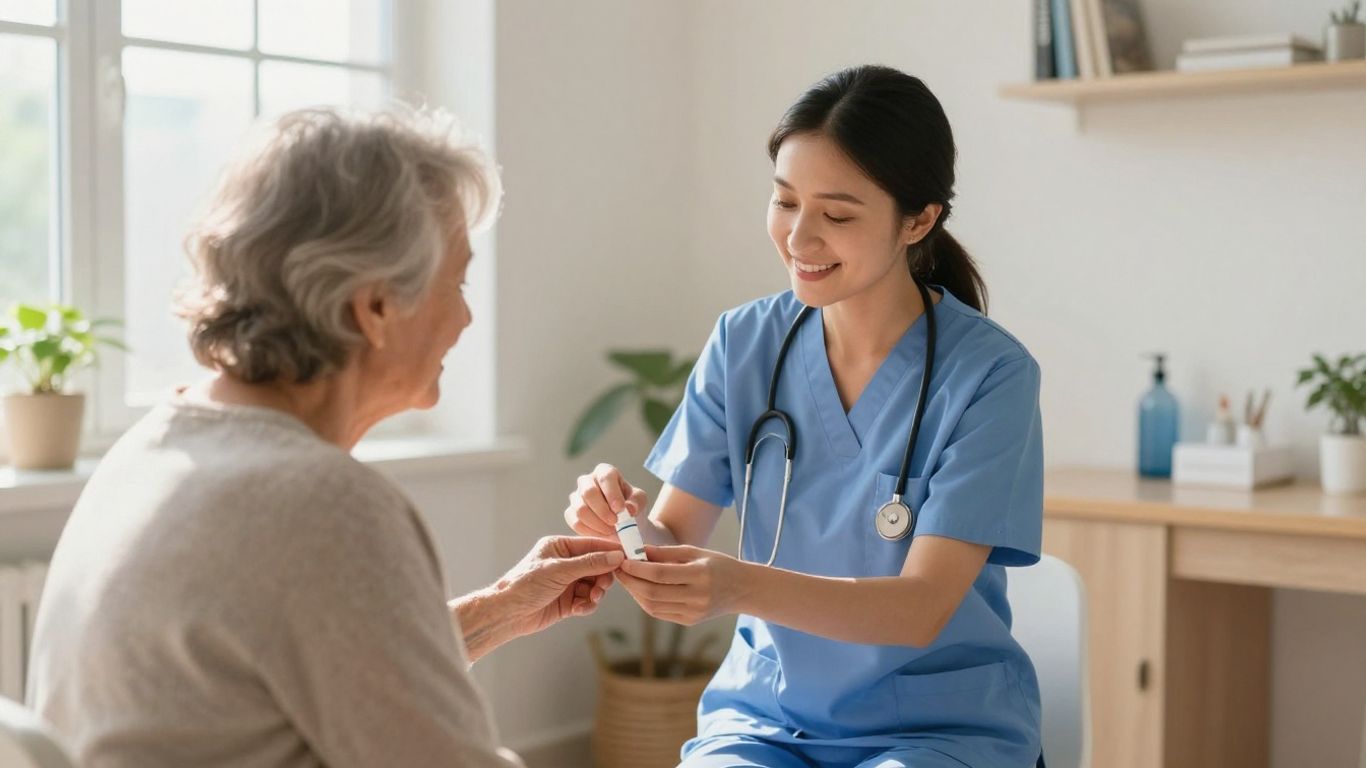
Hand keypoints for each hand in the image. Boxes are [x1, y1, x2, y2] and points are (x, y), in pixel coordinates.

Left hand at [496, 536, 624, 637]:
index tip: (627, 557)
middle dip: (603, 576)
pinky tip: (581, 608)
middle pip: (597, 566)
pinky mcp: (566, 601)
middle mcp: (565, 563)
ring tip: (592, 598)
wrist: (507, 613)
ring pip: (594, 585)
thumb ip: (590, 563)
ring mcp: (566, 583)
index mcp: (560, 547)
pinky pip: (587, 600)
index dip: (610, 551)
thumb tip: (616, 557)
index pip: (592, 545)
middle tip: (604, 586)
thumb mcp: (560, 570)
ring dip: (596, 592)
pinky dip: (588, 604)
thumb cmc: (526, 584)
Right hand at [563, 463, 649, 537]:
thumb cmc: (630, 505)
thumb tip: (629, 509)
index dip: (612, 493)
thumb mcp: (639, 501)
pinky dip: (590, 531)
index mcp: (605, 472)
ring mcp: (576, 497)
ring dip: (597, 523)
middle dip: (603, 510)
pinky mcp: (570, 513)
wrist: (621, 521)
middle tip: (615, 523)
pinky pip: (575, 523)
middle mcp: (587, 481)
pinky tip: (602, 534)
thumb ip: (637, 502)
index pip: (605, 477)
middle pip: (589, 492)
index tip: (620, 509)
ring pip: (580, 509)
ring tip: (611, 530)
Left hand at [615, 545, 748, 625]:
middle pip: (653, 592)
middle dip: (630, 581)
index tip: (623, 560)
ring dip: (634, 592)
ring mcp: (693, 612)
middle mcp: (697, 597)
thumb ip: (665, 552)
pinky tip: (639, 589)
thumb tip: (638, 551)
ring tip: (626, 578)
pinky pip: (659, 613)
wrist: (743, 589)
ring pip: (652, 606)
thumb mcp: (696, 551)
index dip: (637, 568)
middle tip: (618, 569)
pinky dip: (645, 601)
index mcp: (700, 575)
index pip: (660, 574)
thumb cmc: (719, 565)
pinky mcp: (689, 621)